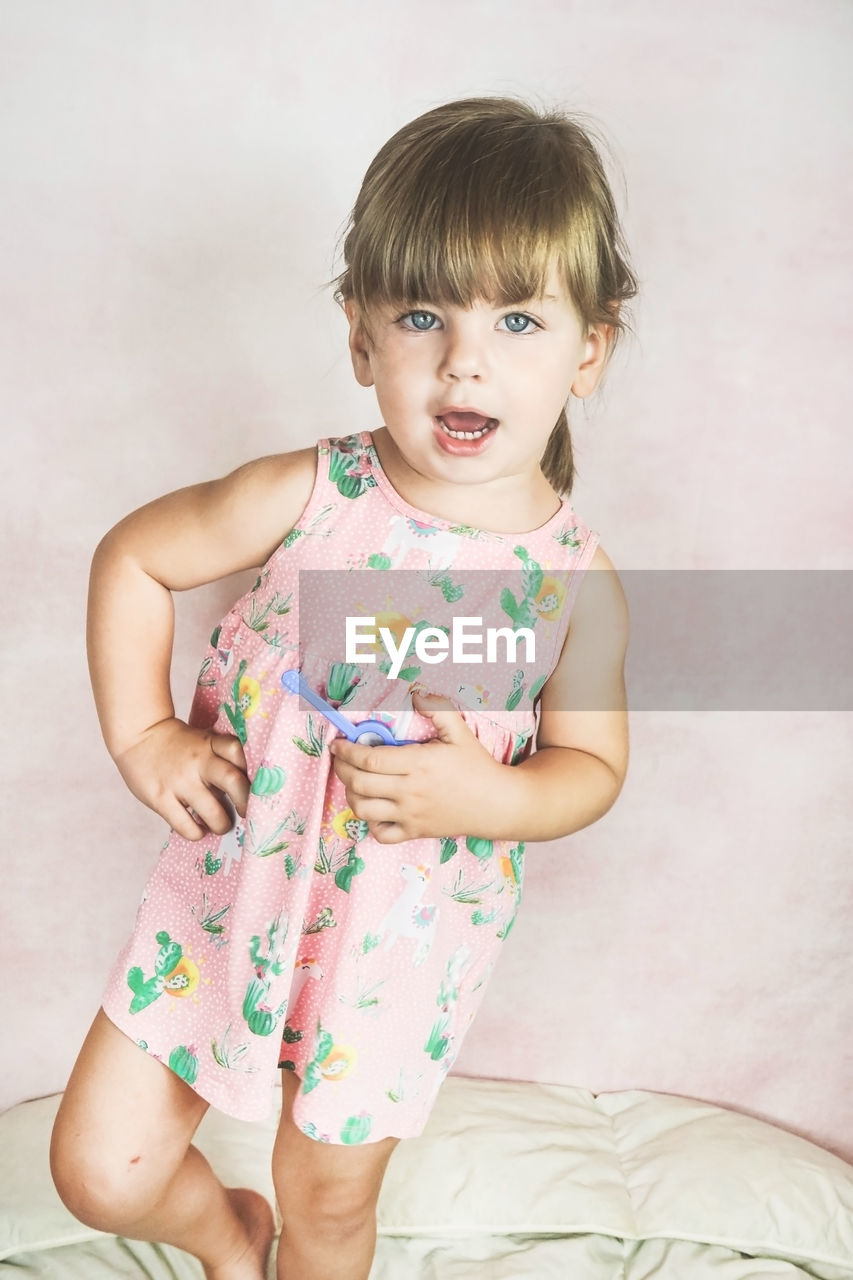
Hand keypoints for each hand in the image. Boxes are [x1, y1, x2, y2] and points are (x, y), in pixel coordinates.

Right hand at [113, 717, 249, 840]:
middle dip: (245, 802)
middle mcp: (198, 760)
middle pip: (233, 781)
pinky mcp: (161, 798)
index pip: (237, 751)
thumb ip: (220, 756)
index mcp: (210, 743)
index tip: (254, 785)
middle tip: (246, 813)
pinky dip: (197, 833)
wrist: (137, 735)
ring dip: (222, 824)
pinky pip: (186, 825)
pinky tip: (198, 830)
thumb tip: (245, 788)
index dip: (249, 769)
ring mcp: (179, 781)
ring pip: (213, 811)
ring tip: (220, 825)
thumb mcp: (202, 740)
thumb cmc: (177, 743)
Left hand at [329, 691, 504, 843]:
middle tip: (340, 759)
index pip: (369, 758)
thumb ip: (437, 709)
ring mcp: (410, 815)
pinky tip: (374, 808)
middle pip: (359, 783)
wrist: (496, 804)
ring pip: (363, 810)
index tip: (338, 743)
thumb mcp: (460, 732)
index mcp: (418, 764)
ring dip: (350, 794)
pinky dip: (370, 822)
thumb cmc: (477, 766)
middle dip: (342, 769)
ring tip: (353, 781)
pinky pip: (381, 834)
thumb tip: (416, 692)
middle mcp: (410, 791)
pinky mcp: (415, 832)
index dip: (347, 750)